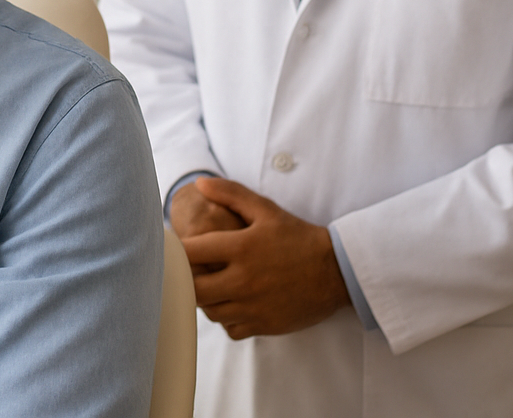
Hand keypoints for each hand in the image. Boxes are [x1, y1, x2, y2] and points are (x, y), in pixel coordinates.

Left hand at [180, 178, 350, 338]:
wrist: (337, 270)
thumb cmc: (298, 237)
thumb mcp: (266, 209)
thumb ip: (231, 194)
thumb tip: (199, 183)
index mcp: (241, 248)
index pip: (189, 253)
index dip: (175, 252)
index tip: (174, 249)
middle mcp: (244, 280)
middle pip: (193, 288)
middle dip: (186, 280)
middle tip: (191, 271)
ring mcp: (254, 306)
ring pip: (210, 311)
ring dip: (205, 300)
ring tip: (212, 285)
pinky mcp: (265, 325)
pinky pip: (230, 329)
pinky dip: (226, 319)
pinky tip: (232, 304)